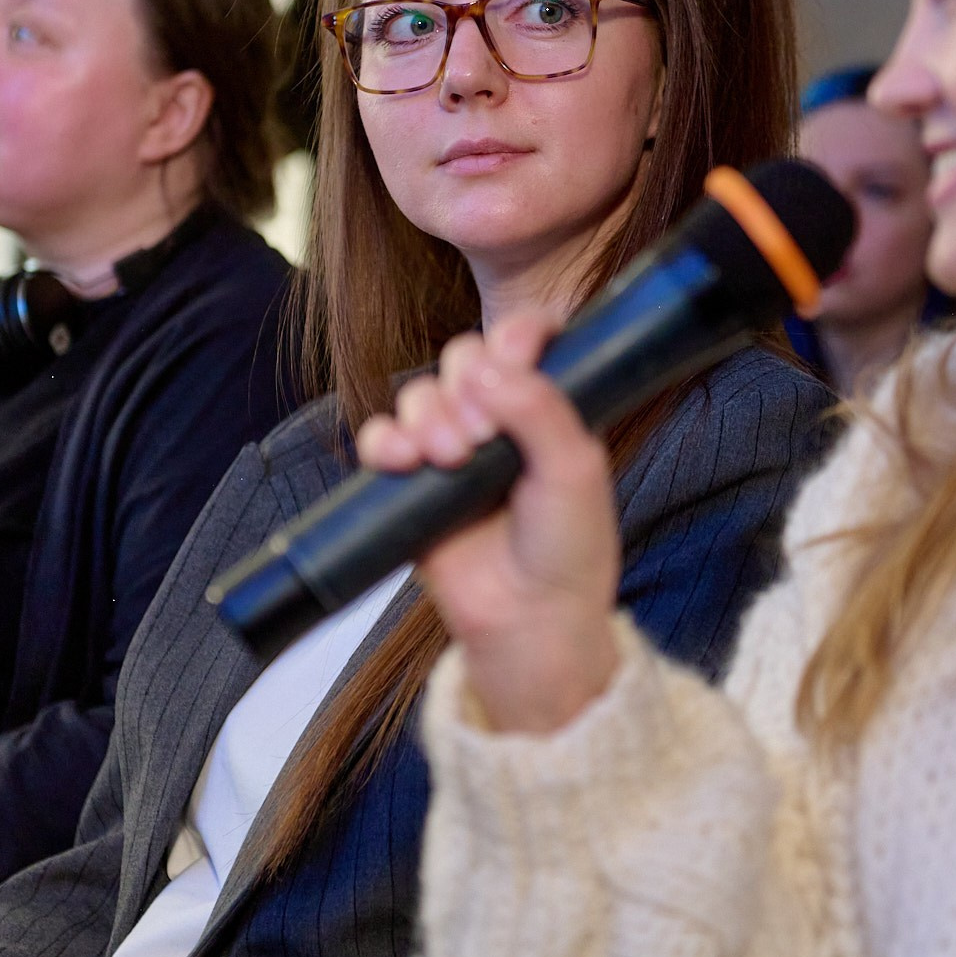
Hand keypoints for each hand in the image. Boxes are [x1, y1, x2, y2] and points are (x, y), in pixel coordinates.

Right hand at [358, 313, 622, 733]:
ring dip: (426, 415)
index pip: (525, 338)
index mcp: (548, 405)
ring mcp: (452, 447)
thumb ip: (541, 408)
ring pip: (419, 393)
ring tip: (449, 459)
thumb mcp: (575, 471)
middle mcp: (499, 418)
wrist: (528, 620)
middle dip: (464, 385)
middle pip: (463, 357)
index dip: (514, 336)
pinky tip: (402, 460)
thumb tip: (487, 368)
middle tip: (481, 435)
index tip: (514, 356)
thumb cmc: (567, 549)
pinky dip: (384, 440)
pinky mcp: (412, 482)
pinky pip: (380, 437)